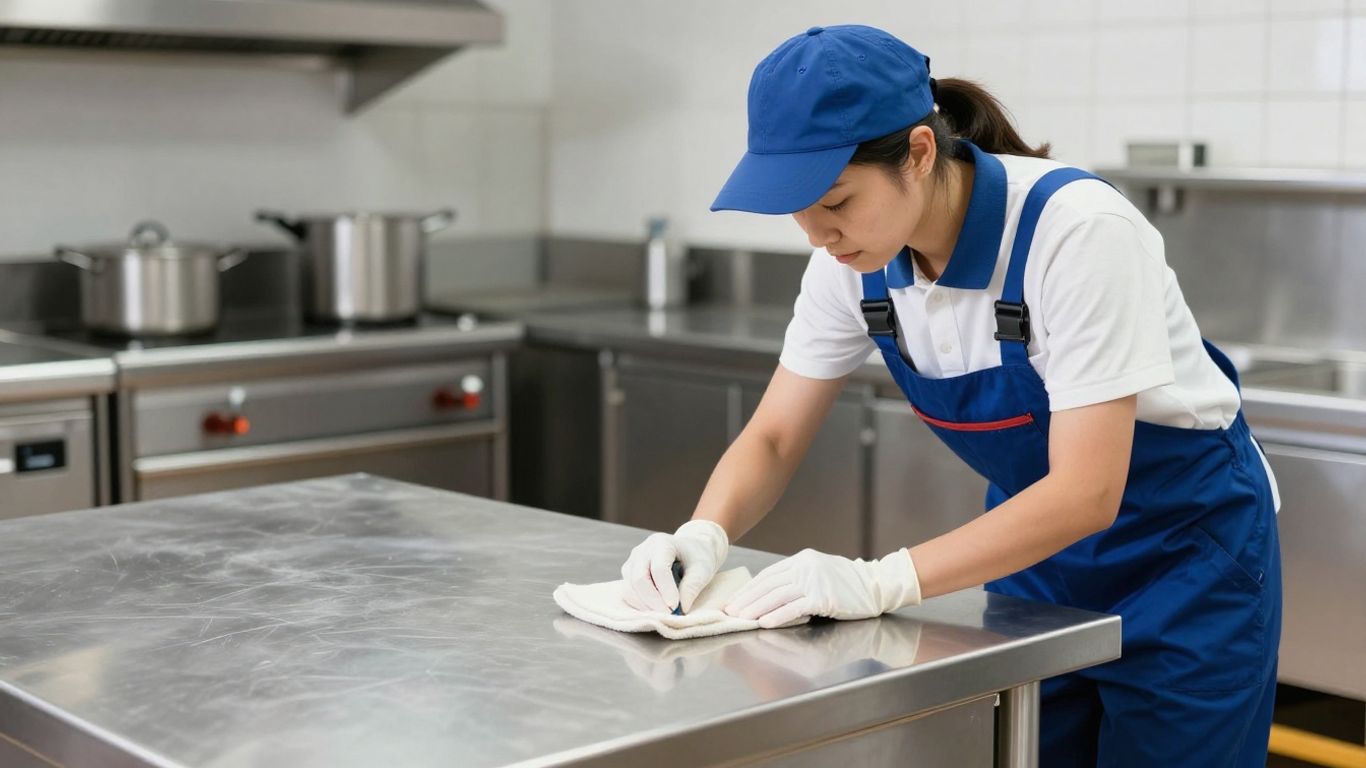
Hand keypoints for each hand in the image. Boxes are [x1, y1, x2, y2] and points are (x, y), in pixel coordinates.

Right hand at [620, 519, 728, 613]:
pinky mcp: (628, 574)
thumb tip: (681, 608)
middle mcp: (642, 550)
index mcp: (662, 543)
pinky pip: (628, 592)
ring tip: (664, 614)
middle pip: (639, 578)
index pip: (659, 568)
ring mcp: (632, 562)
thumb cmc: (697, 558)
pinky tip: (655, 610)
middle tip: (668, 615)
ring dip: (645, 605)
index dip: (666, 590)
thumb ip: (693, 587)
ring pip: (629, 588)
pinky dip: (639, 605)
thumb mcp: (703, 569)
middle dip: (653, 601)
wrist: (689, 551)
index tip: (676, 607)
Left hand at [722, 548, 920, 627]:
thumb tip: (770, 595)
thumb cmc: (848, 583)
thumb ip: (797, 579)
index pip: (768, 575)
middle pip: (767, 585)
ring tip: (741, 619)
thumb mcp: (819, 572)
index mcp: (801, 560)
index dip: (749, 589)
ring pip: (776, 596)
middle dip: (746, 600)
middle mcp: (804, 567)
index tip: (735, 600)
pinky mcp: (823, 597)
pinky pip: (794, 608)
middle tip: (729, 612)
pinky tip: (764, 622)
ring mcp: (813, 581)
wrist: (876, 585)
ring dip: (755, 609)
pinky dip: (777, 616)